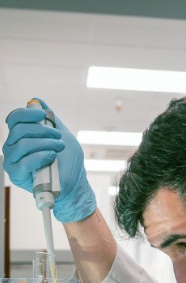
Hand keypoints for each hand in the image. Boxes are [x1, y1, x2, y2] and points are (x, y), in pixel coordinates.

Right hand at [3, 99, 96, 221]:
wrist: (75, 183)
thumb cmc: (68, 161)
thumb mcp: (62, 135)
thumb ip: (50, 119)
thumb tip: (37, 100)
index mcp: (21, 136)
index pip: (14, 119)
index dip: (27, 113)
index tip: (44, 115)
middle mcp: (13, 146)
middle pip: (18, 130)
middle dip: (41, 131)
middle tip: (58, 138)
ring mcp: (13, 160)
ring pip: (21, 145)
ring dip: (44, 144)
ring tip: (59, 148)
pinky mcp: (16, 175)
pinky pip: (22, 162)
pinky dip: (39, 157)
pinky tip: (51, 157)